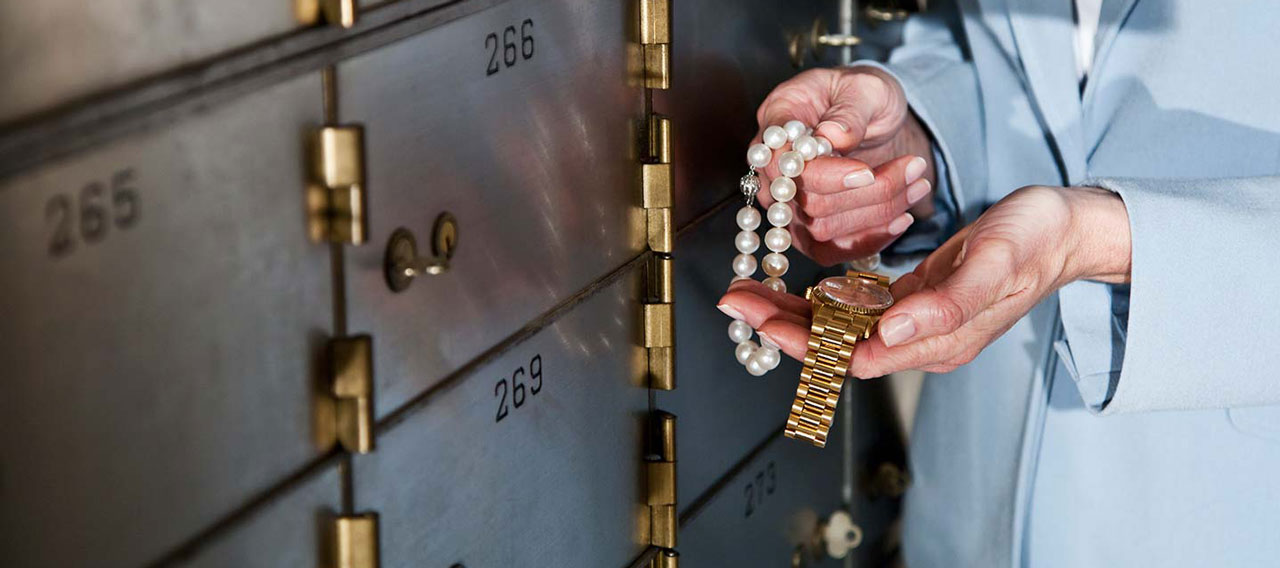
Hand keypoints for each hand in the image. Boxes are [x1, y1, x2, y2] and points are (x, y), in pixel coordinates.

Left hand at [718, 186, 1131, 377]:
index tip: (757, 319)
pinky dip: (821, 301)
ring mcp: (917, 323)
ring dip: (792, 314)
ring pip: (841, 328)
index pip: (852, 354)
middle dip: (780, 326)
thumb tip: (888, 334)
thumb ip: (946, 306)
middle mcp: (922, 340)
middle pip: (836, 346)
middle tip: (734, 300)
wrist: (1066, 229)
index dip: (801, 342)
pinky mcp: (916, 302)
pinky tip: (794, 290)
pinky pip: (858, 311)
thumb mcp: (995, 264)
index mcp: (937, 341)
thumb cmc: (1036, 240)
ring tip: (748, 293)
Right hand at [752, 66, 937, 262]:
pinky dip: (870, 240)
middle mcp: (773, 166)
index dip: (826, 174)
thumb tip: (832, 136)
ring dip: (878, 213)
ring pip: (821, 228)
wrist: (874, 117)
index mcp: (778, 120)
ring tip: (919, 184)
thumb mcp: (867, 87)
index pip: (785, 161)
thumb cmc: (864, 95)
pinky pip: (829, 250)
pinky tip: (902, 218)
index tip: (868, 171)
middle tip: (914, 168)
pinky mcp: (805, 228)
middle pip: (807, 200)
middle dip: (868, 192)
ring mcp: (786, 202)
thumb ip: (850, 110)